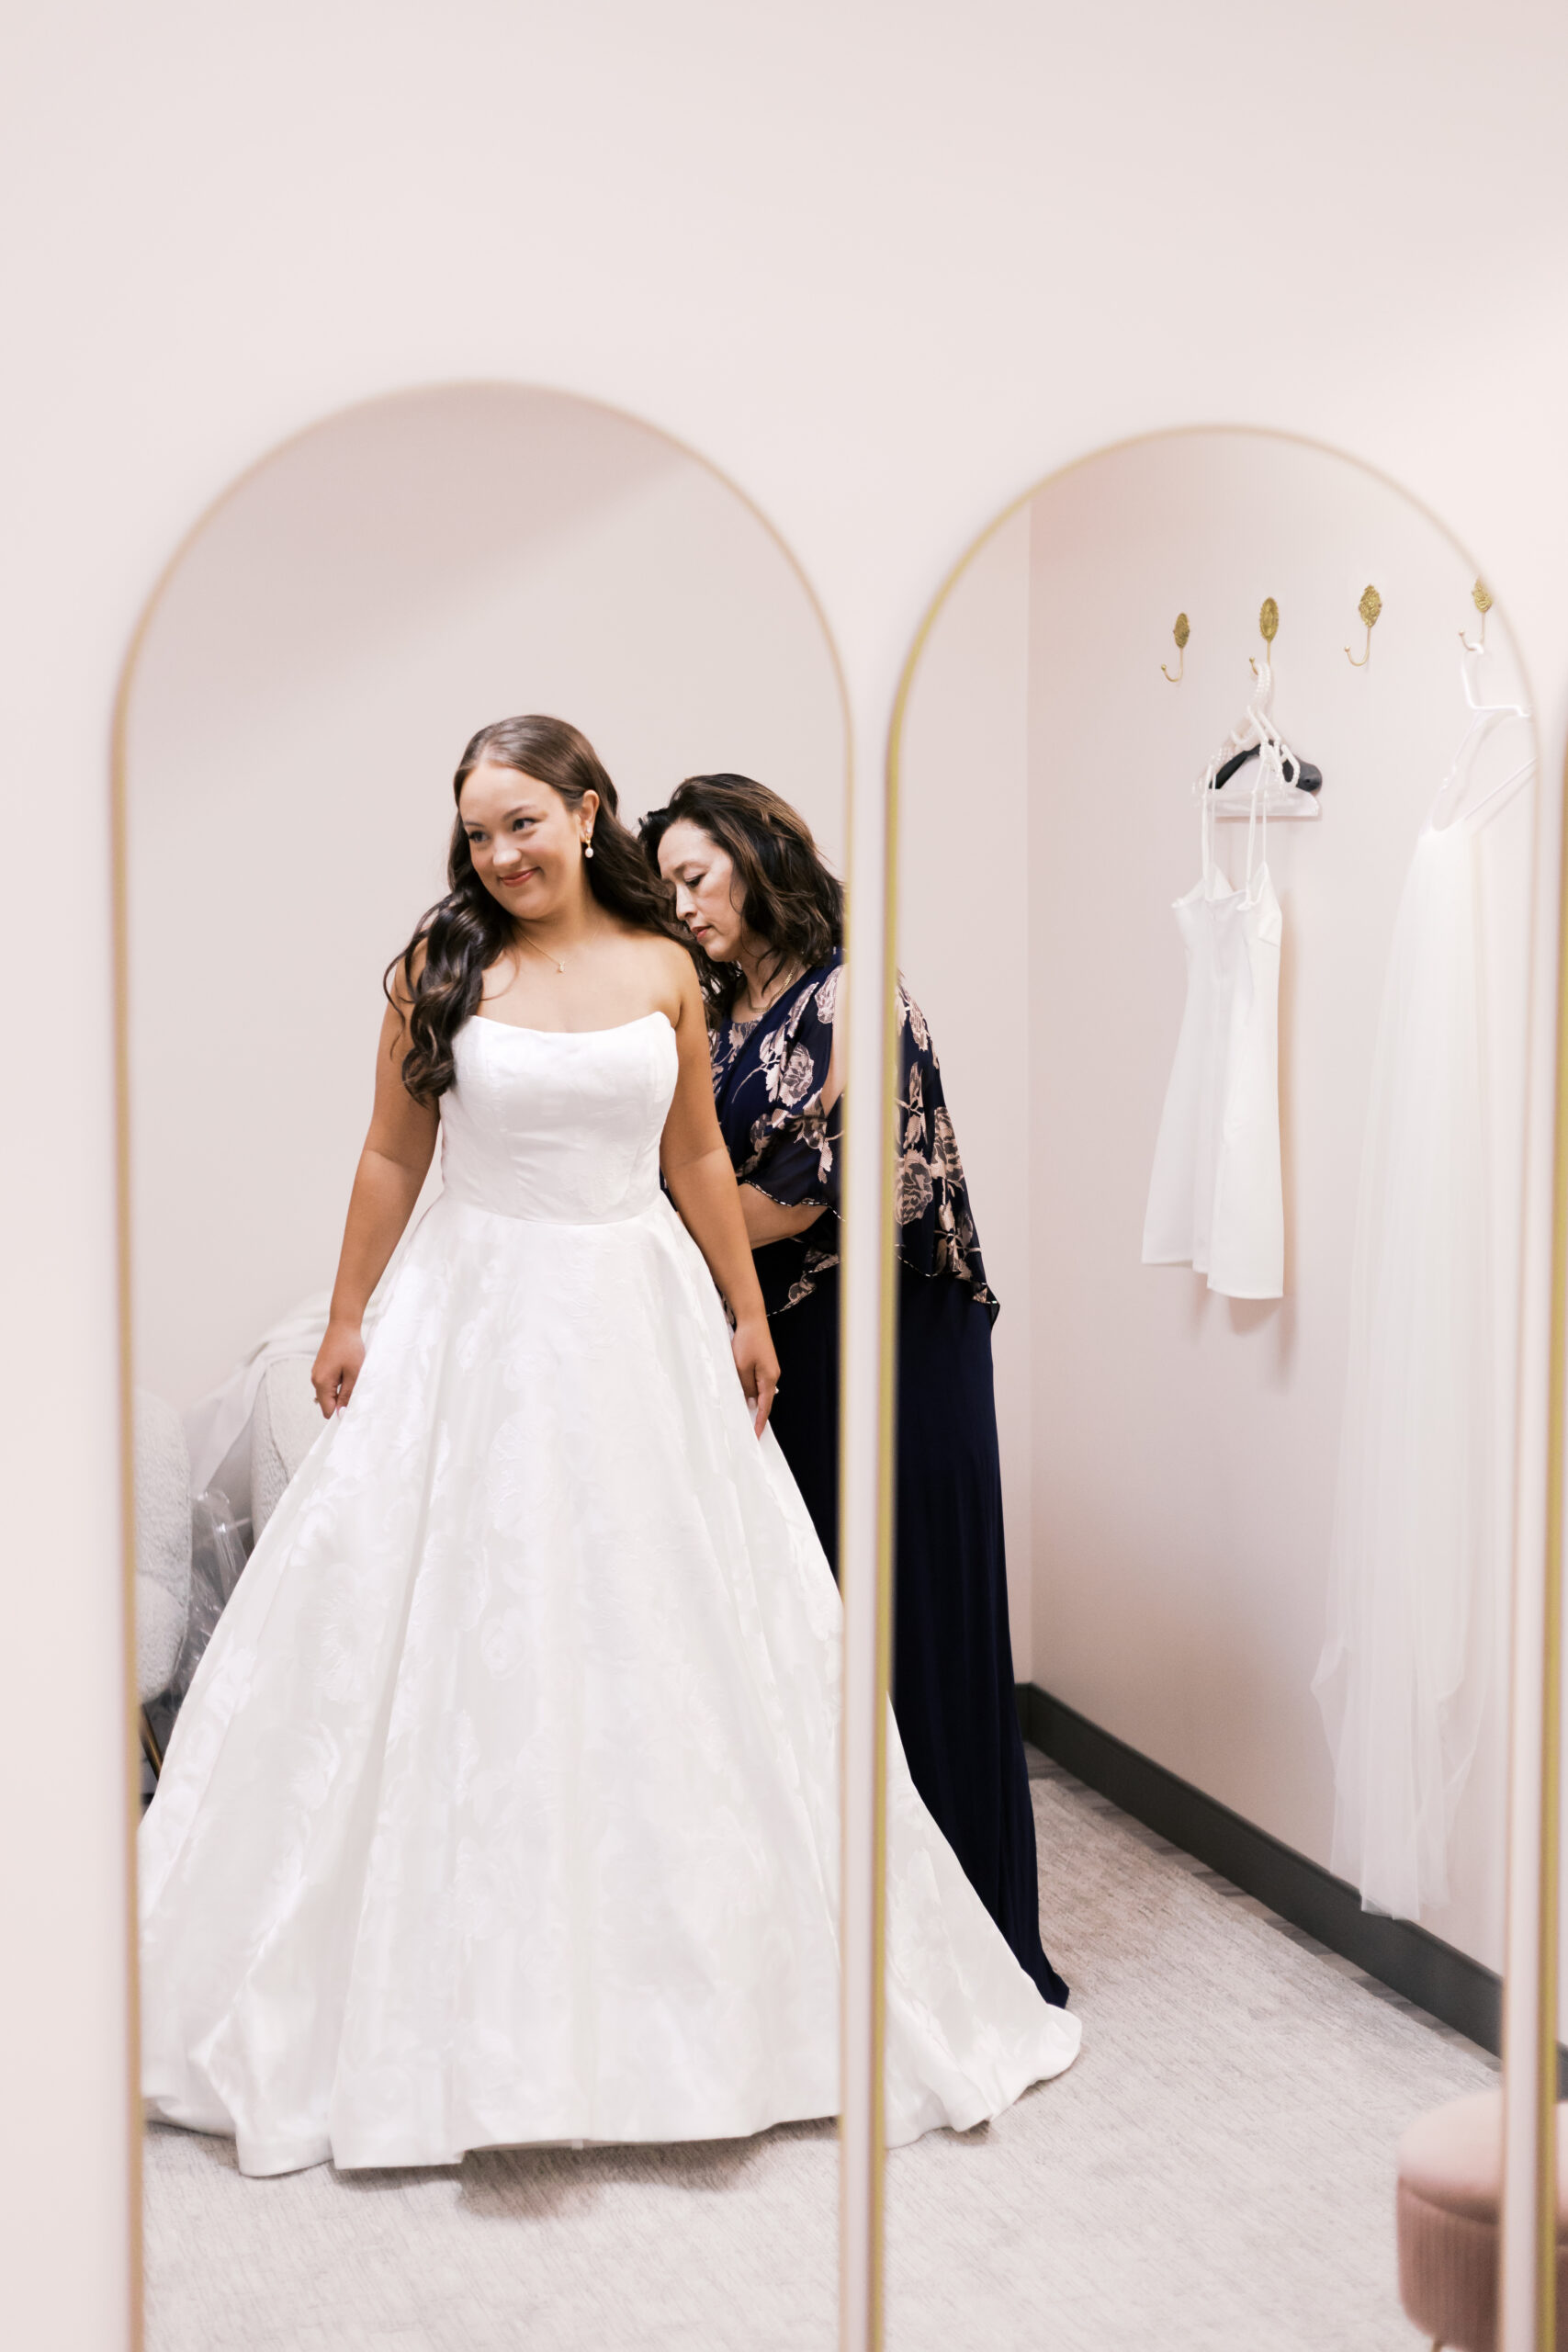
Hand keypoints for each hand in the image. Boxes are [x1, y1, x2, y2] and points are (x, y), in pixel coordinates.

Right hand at [311, 1320, 365, 1418]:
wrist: (343, 1325)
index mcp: (322, 1383)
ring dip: (341, 1392)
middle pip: (327, 1403)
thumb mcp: (354, 1374)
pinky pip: (329, 1384)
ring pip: (329, 1394)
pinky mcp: (320, 1369)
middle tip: (357, 1390)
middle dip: (342, 1402)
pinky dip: (339, 1384)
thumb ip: (347, 1395)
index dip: (340, 1413)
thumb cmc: (350, 1348)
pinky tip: (348, 1373)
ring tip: (353, 1378)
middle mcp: (315, 1380)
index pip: (327, 1411)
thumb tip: (341, 1414)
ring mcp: (316, 1374)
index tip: (354, 1409)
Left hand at [732, 1313, 779, 1436]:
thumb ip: (746, 1387)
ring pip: (761, 1391)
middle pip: (765, 1400)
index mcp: (768, 1378)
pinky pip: (759, 1383)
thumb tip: (751, 1402)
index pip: (765, 1406)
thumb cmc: (746, 1341)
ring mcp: (769, 1369)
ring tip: (744, 1415)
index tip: (757, 1435)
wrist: (752, 1320)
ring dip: (753, 1402)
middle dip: (758, 1415)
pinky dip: (752, 1391)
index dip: (760, 1422)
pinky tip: (744, 1395)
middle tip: (750, 1430)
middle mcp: (772, 1375)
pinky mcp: (764, 1364)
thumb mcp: (741, 1367)